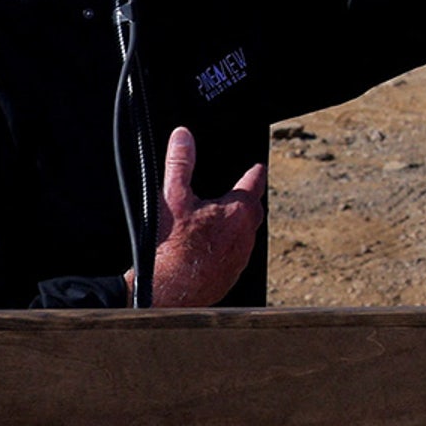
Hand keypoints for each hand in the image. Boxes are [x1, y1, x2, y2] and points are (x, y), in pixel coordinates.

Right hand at [145, 126, 266, 307]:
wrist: (168, 289)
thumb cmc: (172, 245)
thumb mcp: (173, 196)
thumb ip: (180, 162)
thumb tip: (183, 136)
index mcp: (239, 210)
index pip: (255, 182)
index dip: (255, 172)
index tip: (258, 167)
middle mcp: (246, 234)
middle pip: (254, 210)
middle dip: (247, 200)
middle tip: (238, 194)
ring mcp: (241, 257)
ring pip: (245, 235)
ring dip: (236, 227)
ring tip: (219, 223)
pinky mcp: (232, 275)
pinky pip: (235, 256)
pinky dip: (226, 248)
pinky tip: (209, 249)